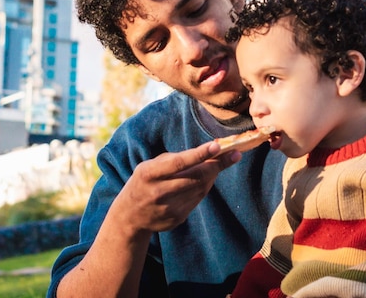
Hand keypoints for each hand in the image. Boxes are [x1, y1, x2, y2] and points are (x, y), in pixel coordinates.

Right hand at [112, 141, 241, 232]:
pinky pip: (197, 199)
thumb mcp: (150, 166)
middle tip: (235, 153)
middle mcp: (159, 192)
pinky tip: (206, 178)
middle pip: (196, 177)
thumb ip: (174, 160)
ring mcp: (169, 208)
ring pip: (201, 188)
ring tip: (222, 162)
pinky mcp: (177, 218)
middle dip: (218, 164)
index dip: (199, 154)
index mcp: (149, 174)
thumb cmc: (144, 182)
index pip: (179, 163)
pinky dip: (205, 187)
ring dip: (213, 174)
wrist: (130, 216)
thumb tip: (207, 156)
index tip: (217, 146)